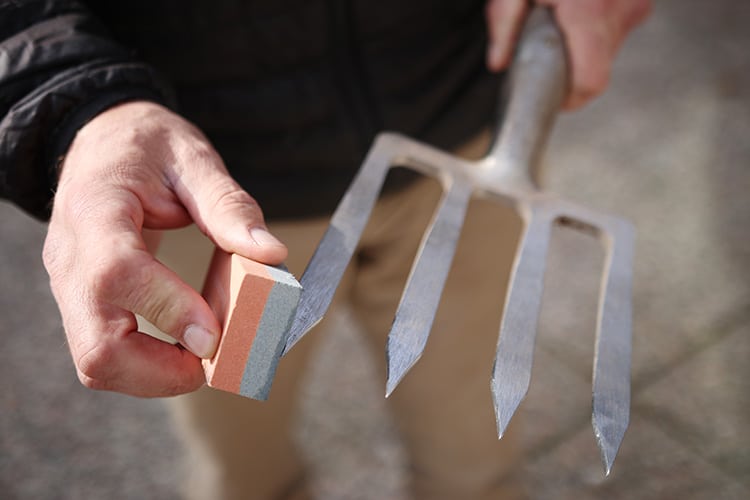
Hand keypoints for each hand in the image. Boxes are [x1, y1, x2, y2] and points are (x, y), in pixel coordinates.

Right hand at [43, 101, 286, 396]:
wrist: (102, 141)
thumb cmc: (148, 147)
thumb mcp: (193, 159)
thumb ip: (229, 206)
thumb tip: (272, 255)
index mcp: (95, 210)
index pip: (115, 274)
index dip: (168, 309)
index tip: (214, 334)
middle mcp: (71, 258)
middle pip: (96, 345)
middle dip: (160, 370)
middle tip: (215, 358)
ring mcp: (69, 285)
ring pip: (95, 361)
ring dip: (154, 376)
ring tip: (204, 357)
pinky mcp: (80, 302)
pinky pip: (103, 353)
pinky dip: (146, 366)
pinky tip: (183, 349)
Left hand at [485, 0, 651, 108]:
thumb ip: (505, 23)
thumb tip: (498, 63)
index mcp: (589, 13)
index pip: (591, 82)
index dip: (570, 98)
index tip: (551, 97)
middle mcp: (622, 12)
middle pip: (596, 68)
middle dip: (568, 66)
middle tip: (542, 44)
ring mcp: (637, 5)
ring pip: (606, 48)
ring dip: (580, 44)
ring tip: (557, 14)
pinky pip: (615, 27)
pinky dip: (593, 26)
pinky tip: (575, 4)